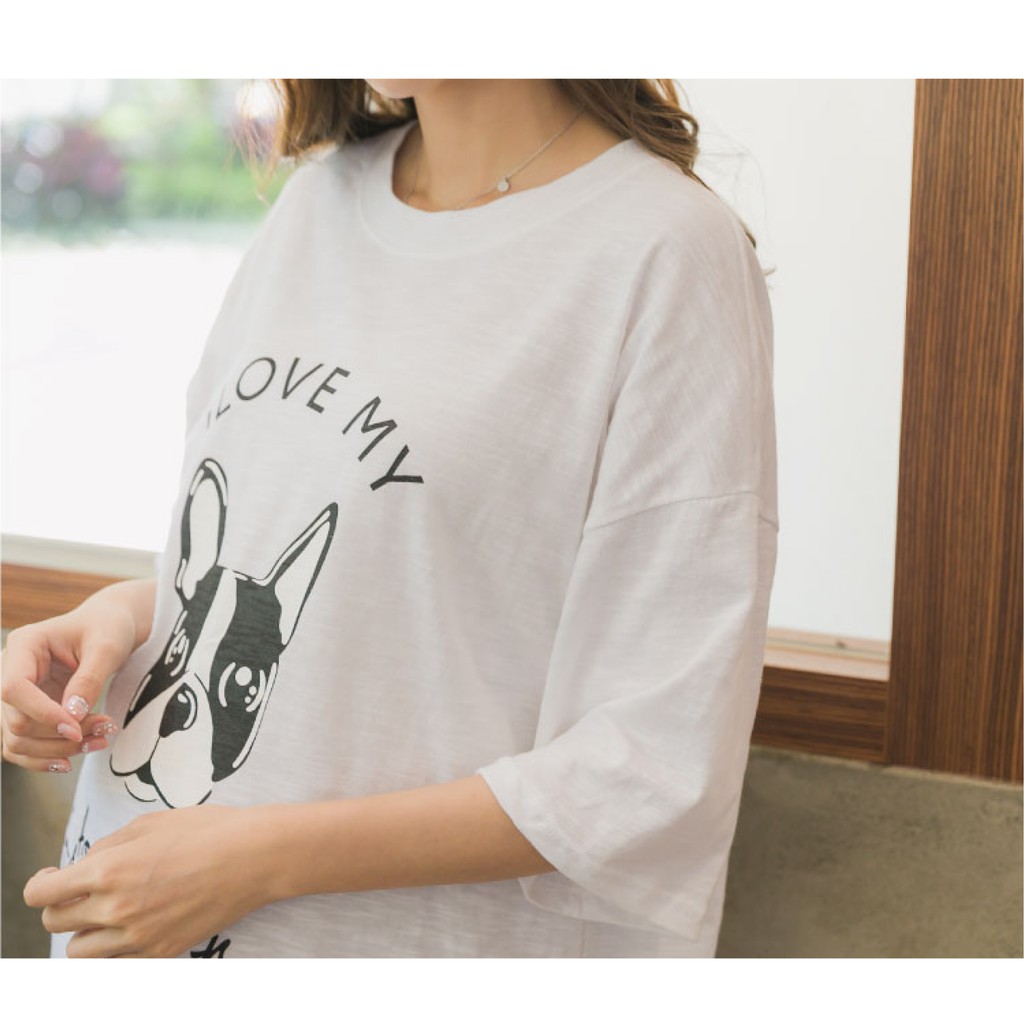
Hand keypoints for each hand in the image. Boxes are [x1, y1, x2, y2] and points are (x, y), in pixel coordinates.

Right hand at [1, 581, 152, 771]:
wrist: (108, 628)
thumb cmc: (108, 628)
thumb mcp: (107, 647)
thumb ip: (89, 680)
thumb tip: (71, 717)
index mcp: (25, 645)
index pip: (13, 689)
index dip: (41, 714)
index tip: (76, 729)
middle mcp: (10, 670)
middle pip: (16, 720)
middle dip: (59, 735)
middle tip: (105, 729)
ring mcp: (16, 695)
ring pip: (17, 739)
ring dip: (57, 750)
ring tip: (99, 740)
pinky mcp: (26, 712)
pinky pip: (22, 746)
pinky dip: (47, 757)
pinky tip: (75, 756)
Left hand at [23, 805, 268, 957]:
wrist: (255, 857)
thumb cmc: (207, 830)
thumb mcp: (151, 823)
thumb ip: (108, 845)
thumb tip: (85, 865)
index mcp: (109, 870)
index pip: (41, 895)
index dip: (40, 884)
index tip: (52, 878)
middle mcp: (116, 908)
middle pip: (55, 923)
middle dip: (62, 904)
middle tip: (83, 890)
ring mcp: (138, 937)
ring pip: (78, 953)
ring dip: (83, 932)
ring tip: (106, 913)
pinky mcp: (161, 953)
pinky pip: (115, 966)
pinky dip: (113, 952)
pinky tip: (129, 928)